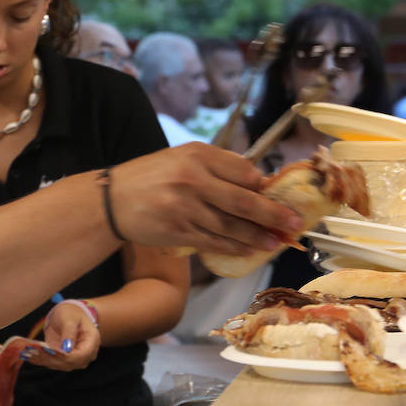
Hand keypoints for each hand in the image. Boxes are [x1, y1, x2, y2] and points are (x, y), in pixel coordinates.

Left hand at [24, 303, 100, 370]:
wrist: (69, 315)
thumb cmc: (71, 313)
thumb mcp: (69, 318)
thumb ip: (69, 332)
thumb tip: (66, 349)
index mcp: (92, 341)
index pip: (80, 356)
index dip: (65, 356)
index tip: (48, 350)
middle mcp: (86, 353)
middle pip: (70, 363)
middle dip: (51, 358)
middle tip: (33, 351)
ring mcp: (76, 358)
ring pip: (60, 365)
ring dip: (44, 360)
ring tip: (28, 353)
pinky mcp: (65, 360)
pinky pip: (54, 363)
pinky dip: (42, 360)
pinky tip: (29, 356)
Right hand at [109, 143, 302, 255]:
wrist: (111, 200)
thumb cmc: (151, 177)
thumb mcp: (181, 158)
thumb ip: (216, 167)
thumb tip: (257, 184)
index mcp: (197, 155)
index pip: (243, 171)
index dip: (263, 186)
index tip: (277, 196)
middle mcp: (192, 179)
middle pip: (243, 200)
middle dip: (272, 214)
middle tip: (293, 223)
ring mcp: (185, 207)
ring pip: (231, 226)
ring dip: (257, 237)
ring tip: (276, 242)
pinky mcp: (178, 231)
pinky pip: (213, 242)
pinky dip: (234, 247)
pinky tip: (249, 250)